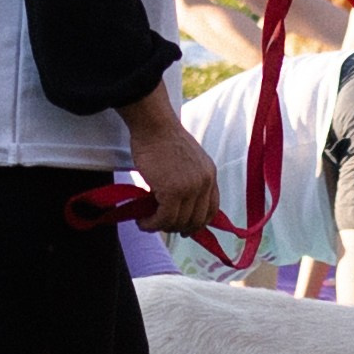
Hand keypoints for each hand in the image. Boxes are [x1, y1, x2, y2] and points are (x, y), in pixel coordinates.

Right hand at [120, 91, 223, 235]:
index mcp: (210, 174)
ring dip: (160, 226)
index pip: (212, 210)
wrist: (154, 125)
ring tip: (147, 221)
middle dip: (177, 227)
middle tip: (160, 224)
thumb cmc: (163, 140)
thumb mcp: (188, 161)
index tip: (185, 228)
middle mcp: (205, 182)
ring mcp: (190, 187)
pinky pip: (163, 219)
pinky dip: (151, 224)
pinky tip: (142, 221)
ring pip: (178, 222)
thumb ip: (190, 181)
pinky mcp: (172, 191)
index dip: (198, 223)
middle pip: (195, 220)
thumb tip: (180, 209)